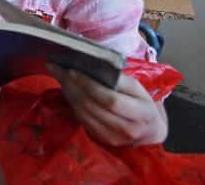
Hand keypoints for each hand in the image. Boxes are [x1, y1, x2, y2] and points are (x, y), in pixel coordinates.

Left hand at [47, 63, 167, 145]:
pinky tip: (66, 88)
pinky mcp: (101, 139)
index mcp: (141, 113)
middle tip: (57, 68)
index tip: (71, 69)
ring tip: (58, 75)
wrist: (148, 133)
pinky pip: (81, 118)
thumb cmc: (142, 104)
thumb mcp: (139, 90)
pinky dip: (71, 101)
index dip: (89, 85)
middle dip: (71, 84)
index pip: (110, 99)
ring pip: (82, 112)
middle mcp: (127, 129)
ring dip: (67, 91)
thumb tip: (94, 65)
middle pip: (92, 105)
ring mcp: (112, 137)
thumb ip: (120, 80)